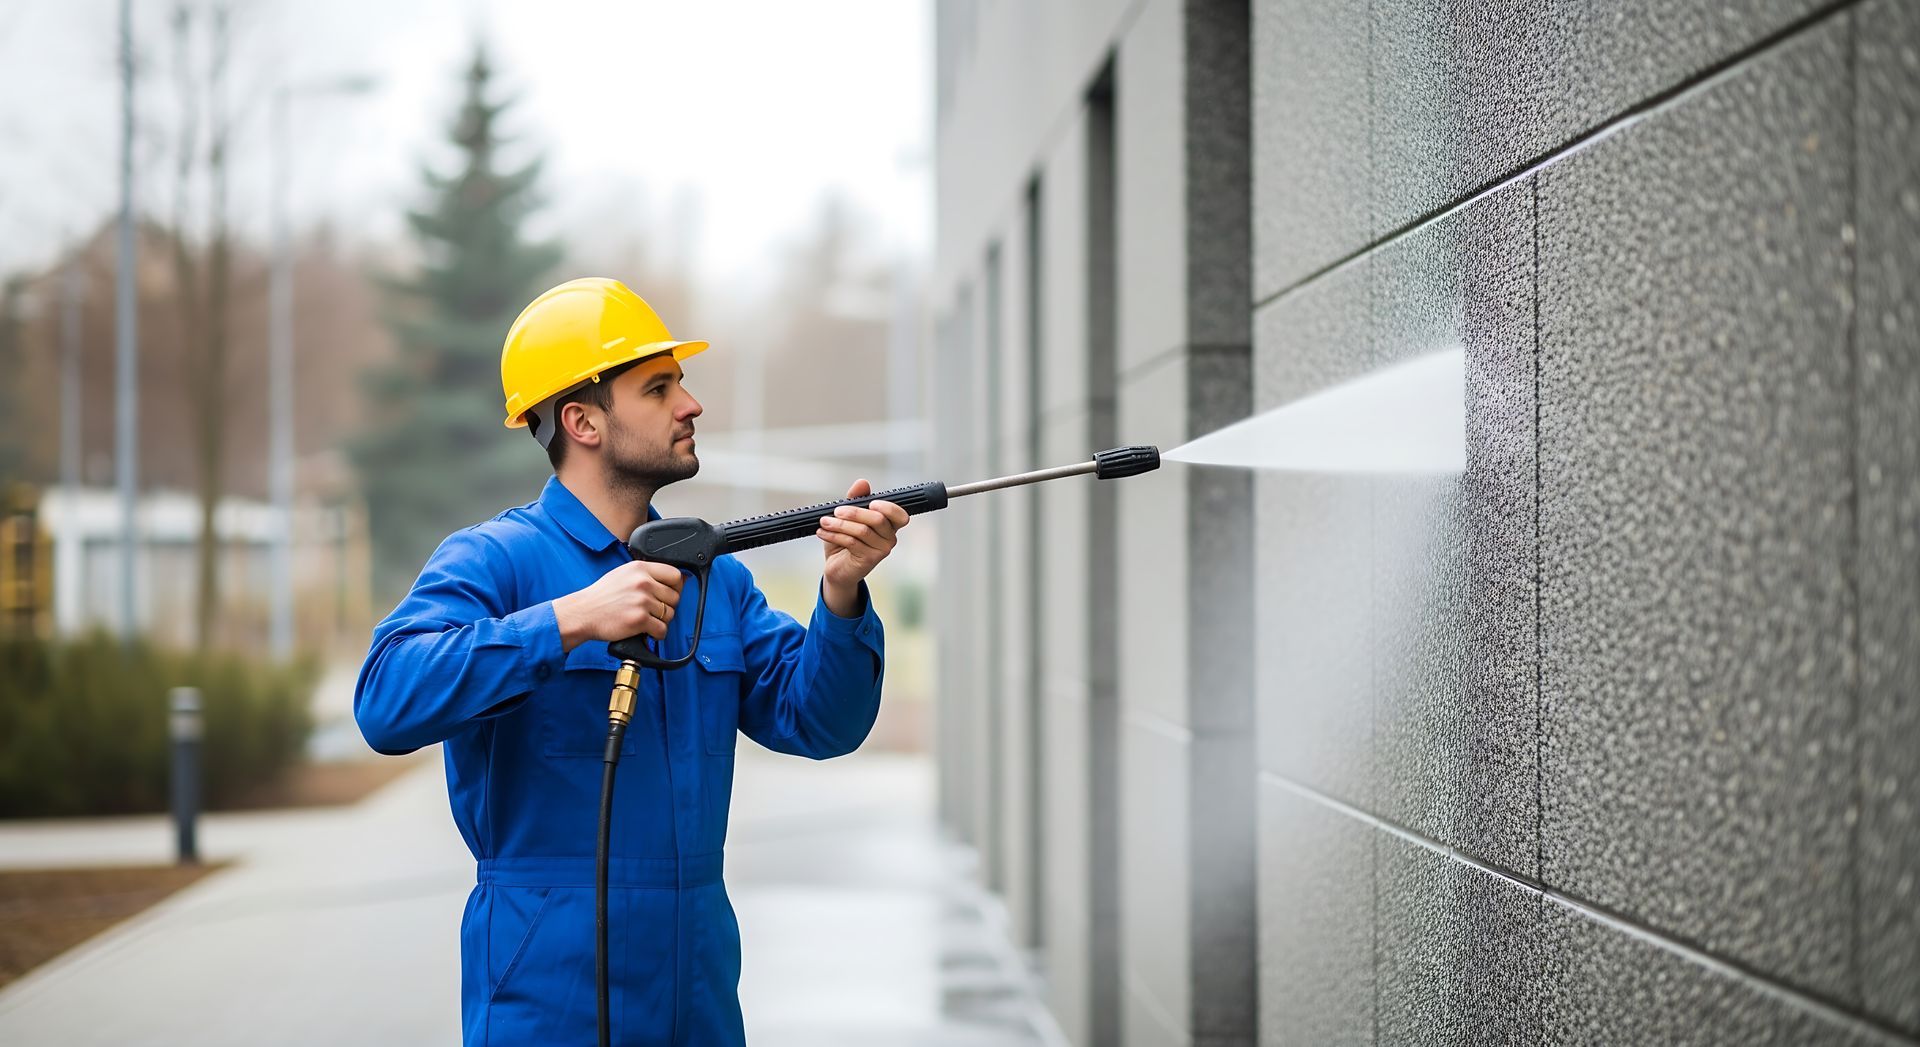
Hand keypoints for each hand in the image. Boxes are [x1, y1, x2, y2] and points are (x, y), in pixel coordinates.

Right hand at [552, 560, 684, 651]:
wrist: (582, 613)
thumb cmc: (601, 596)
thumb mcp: (624, 574)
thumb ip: (648, 575)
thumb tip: (680, 580)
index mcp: (640, 568)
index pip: (675, 575)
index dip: (676, 587)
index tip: (669, 594)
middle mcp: (642, 582)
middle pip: (674, 597)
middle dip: (667, 606)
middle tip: (653, 610)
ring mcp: (641, 601)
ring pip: (670, 614)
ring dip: (661, 621)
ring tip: (646, 620)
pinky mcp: (639, 620)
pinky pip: (662, 629)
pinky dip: (656, 634)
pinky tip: (646, 630)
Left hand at [818, 478, 907, 615]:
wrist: (837, 568)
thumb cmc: (845, 540)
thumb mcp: (848, 517)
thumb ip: (856, 499)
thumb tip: (862, 482)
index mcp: (889, 525)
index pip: (900, 515)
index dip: (889, 508)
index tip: (871, 502)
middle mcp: (890, 538)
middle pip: (878, 519)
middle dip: (854, 512)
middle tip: (836, 511)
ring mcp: (882, 550)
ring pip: (862, 531)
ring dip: (839, 524)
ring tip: (824, 522)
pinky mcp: (869, 560)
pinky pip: (852, 542)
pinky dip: (835, 535)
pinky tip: (823, 532)